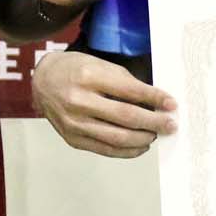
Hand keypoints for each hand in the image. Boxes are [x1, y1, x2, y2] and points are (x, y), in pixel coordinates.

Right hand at [32, 50, 176, 157]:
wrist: (42, 82)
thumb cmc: (75, 70)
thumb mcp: (100, 65)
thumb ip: (125, 82)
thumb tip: (154, 102)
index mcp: (88, 77)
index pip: (129, 91)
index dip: (154, 98)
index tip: (172, 104)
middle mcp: (79, 101)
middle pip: (126, 117)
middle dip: (154, 123)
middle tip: (171, 125)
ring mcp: (74, 123)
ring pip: (117, 138)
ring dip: (143, 139)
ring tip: (156, 134)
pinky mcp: (72, 139)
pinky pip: (105, 150)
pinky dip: (127, 151)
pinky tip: (140, 145)